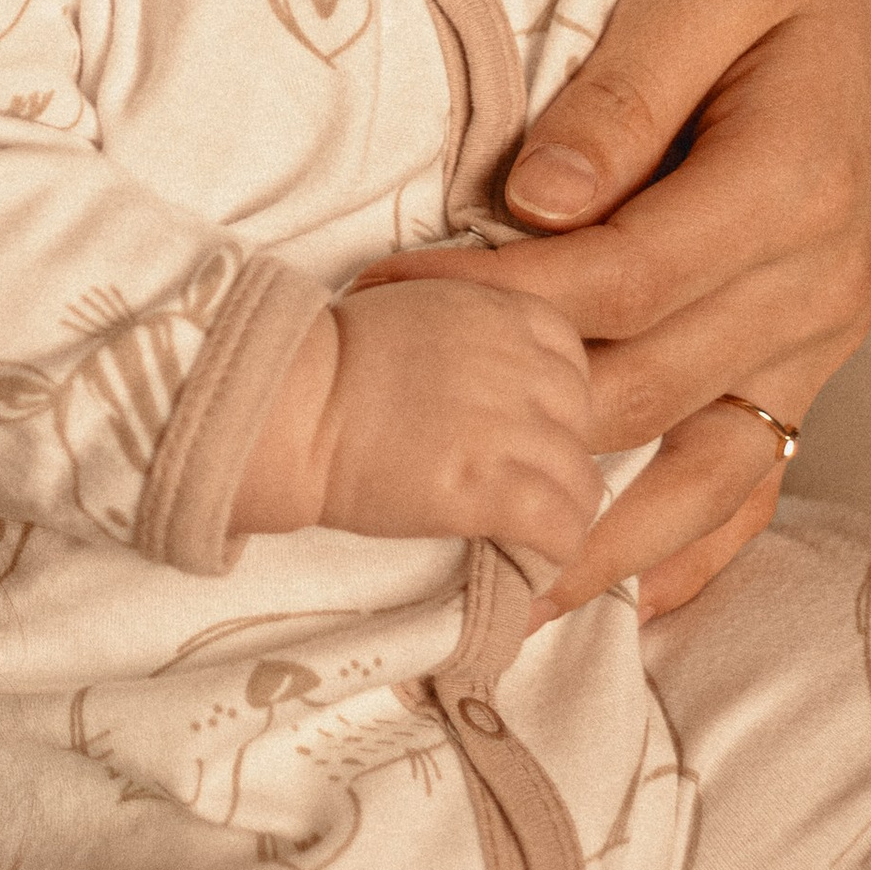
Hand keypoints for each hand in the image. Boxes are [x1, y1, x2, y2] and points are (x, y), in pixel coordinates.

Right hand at [228, 277, 596, 569]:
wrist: (288, 404)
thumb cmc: (334, 360)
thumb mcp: (422, 310)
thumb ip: (480, 336)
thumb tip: (507, 381)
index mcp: (504, 311)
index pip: (573, 363)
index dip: (551, 403)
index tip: (519, 428)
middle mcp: (517, 363)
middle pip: (583, 422)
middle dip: (555, 454)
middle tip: (514, 480)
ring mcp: (506, 427)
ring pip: (581, 483)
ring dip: (558, 510)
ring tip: (526, 531)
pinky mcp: (487, 488)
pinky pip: (560, 528)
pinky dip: (552, 551)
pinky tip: (528, 558)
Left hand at [362, 0, 870, 621]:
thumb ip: (620, 95)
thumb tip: (537, 202)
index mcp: (787, 187)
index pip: (616, 281)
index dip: (497, 306)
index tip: (386, 308)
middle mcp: (815, 283)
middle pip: (644, 389)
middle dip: (516, 428)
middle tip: (400, 457)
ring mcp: (820, 333)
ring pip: (703, 468)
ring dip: (603, 537)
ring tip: (501, 602)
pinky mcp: (809, 353)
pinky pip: (761, 473)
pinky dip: (699, 545)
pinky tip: (634, 600)